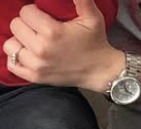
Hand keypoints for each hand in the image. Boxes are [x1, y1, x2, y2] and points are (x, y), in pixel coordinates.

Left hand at [3, 0, 123, 91]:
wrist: (100, 71)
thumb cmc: (96, 43)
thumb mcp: (92, 16)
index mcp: (52, 32)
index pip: (25, 12)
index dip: (34, 12)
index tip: (44, 18)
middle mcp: (41, 49)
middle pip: (16, 26)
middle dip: (26, 24)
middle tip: (40, 29)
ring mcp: (37, 65)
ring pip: (11, 45)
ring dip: (20, 40)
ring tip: (33, 41)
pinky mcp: (36, 77)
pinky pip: (12, 65)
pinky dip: (16, 58)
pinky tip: (28, 53)